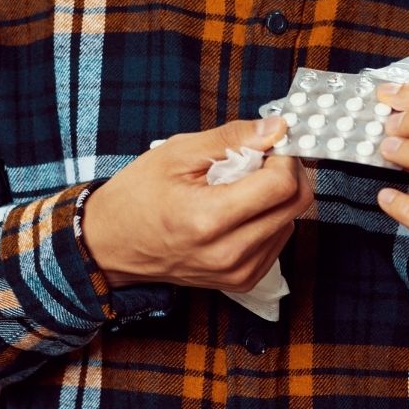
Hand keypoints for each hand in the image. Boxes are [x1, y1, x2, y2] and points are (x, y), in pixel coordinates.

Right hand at [82, 117, 312, 292]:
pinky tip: (238, 211)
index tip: (268, 144)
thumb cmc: (137, 196)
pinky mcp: (242, 281)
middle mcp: (230, 253)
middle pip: (296, 204)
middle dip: (286, 172)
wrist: (111, 245)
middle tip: (260, 159)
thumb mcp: (177, 154)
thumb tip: (277, 128)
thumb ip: (232, 138)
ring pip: (291, 221)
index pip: (282, 185)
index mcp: (210, 219)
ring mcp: (238, 272)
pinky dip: (267, 219)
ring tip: (239, 188)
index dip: (283, 156)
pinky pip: (278, 241)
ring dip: (275, 197)